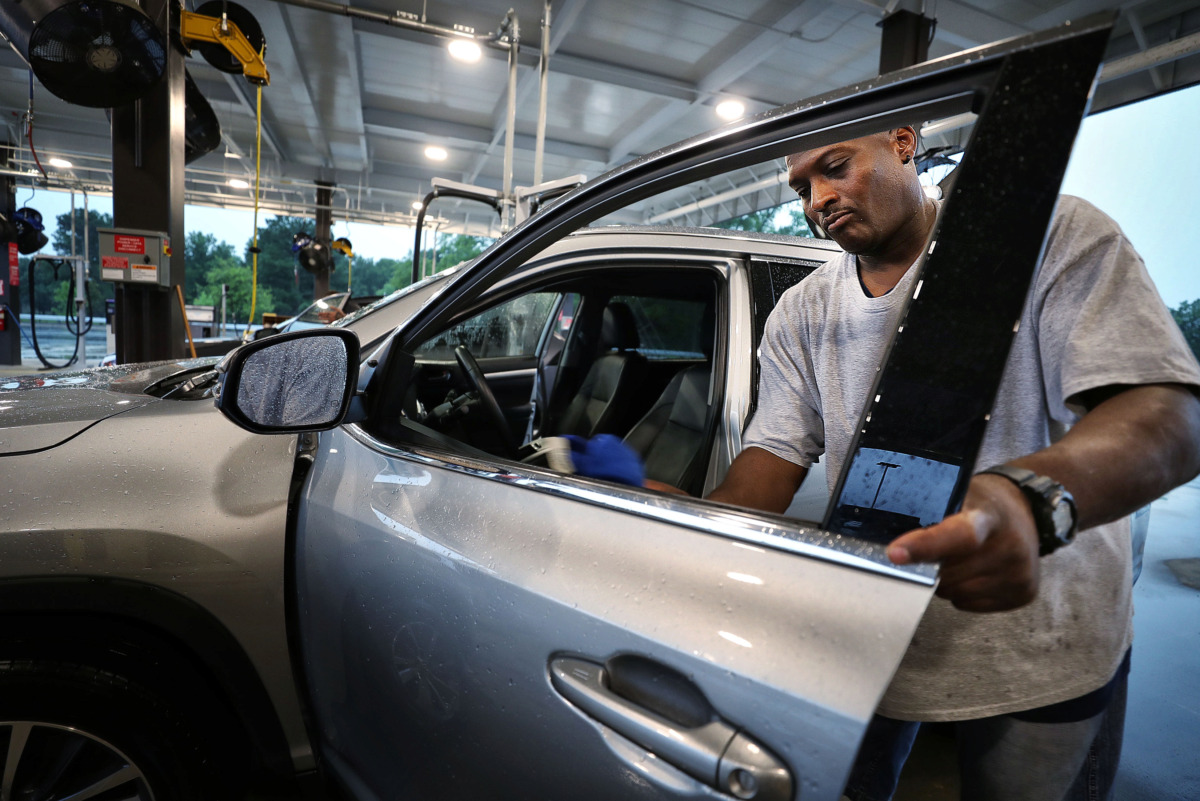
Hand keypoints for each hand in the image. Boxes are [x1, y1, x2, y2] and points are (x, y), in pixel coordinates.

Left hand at [885, 474, 1040, 611]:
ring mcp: (1019, 572)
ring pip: (956, 594)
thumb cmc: (982, 504)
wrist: (1027, 508)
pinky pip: (969, 605)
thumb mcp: (958, 495)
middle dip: (933, 566)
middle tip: (941, 549)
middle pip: (949, 574)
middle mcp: (1009, 546)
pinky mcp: (1024, 593)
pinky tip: (976, 571)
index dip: (925, 546)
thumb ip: (930, 515)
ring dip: (947, 581)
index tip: (895, 554)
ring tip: (962, 558)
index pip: (957, 535)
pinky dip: (963, 592)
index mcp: (987, 516)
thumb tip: (890, 540)